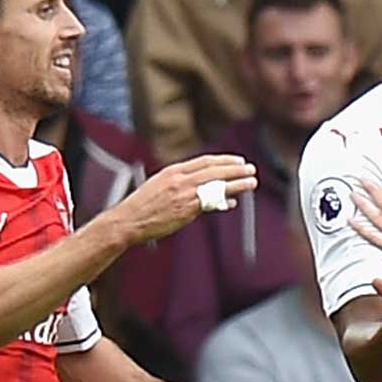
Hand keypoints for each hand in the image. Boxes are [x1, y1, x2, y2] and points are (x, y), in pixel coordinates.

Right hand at [118, 155, 258, 245]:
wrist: (129, 220)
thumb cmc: (143, 206)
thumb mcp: (160, 185)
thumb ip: (180, 183)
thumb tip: (200, 186)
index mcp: (173, 170)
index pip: (205, 161)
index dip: (224, 160)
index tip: (237, 161)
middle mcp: (180, 179)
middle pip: (214, 170)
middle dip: (235, 169)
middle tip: (250, 169)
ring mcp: (184, 194)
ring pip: (216, 185)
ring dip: (236, 183)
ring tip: (251, 182)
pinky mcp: (186, 210)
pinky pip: (209, 204)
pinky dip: (223, 201)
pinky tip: (233, 201)